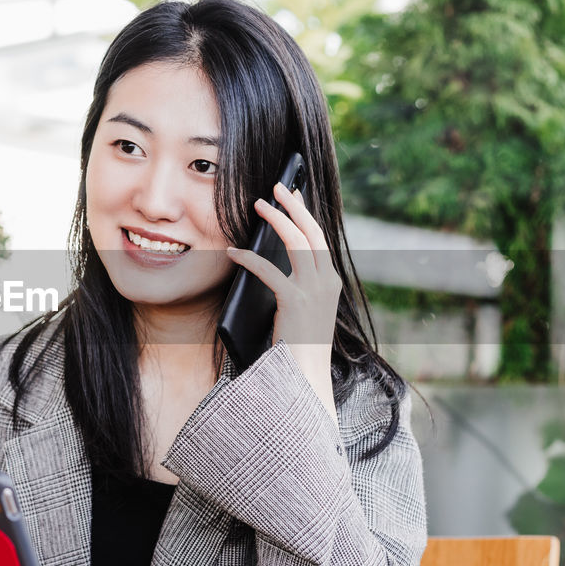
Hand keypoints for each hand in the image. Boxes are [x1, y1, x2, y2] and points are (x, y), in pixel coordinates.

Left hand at [225, 182, 340, 427]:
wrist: (305, 379)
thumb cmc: (298, 348)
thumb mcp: (302, 312)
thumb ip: (296, 288)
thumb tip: (272, 265)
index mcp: (331, 283)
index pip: (320, 238)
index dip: (305, 215)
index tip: (293, 196)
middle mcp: (327, 282)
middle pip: (312, 231)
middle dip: (294, 205)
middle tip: (276, 187)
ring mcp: (313, 290)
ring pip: (296, 241)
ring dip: (276, 219)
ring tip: (257, 205)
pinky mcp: (295, 301)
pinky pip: (269, 269)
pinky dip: (249, 258)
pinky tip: (233, 252)